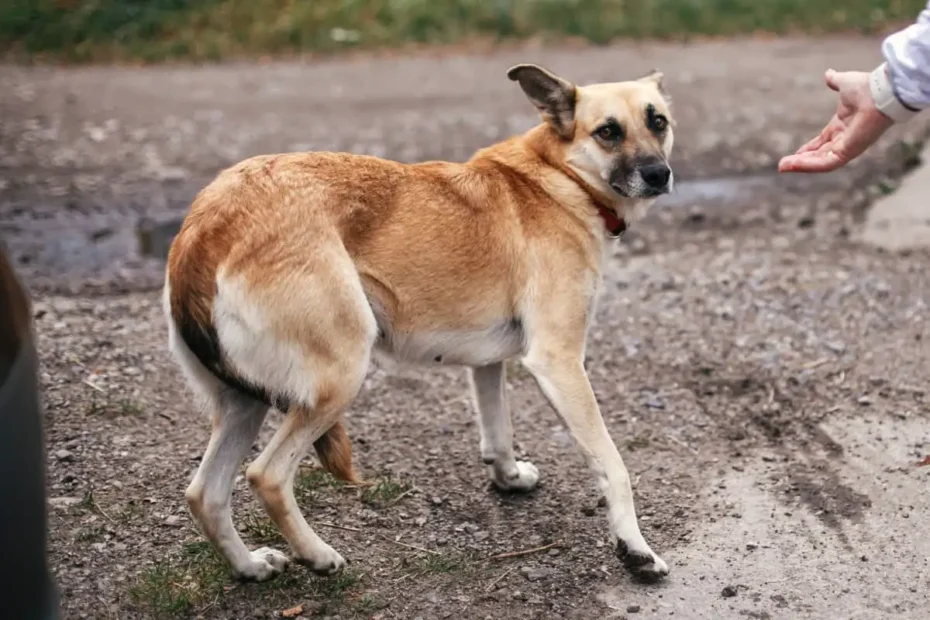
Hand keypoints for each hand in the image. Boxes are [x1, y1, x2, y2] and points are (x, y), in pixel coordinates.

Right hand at [778, 69, 893, 172]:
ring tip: (782, 167)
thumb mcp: (844, 83)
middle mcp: (845, 139)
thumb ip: (835, 81)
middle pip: (819, 155)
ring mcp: (847, 147)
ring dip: (801, 166)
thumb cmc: (867, 87)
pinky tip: (792, 164)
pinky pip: (826, 163)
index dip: (808, 148)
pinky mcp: (848, 152)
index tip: (794, 153)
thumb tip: (828, 74)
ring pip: (820, 162)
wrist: (881, 91)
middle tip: (782, 165)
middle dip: (800, 161)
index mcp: (843, 126)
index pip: (822, 142)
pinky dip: (809, 165)